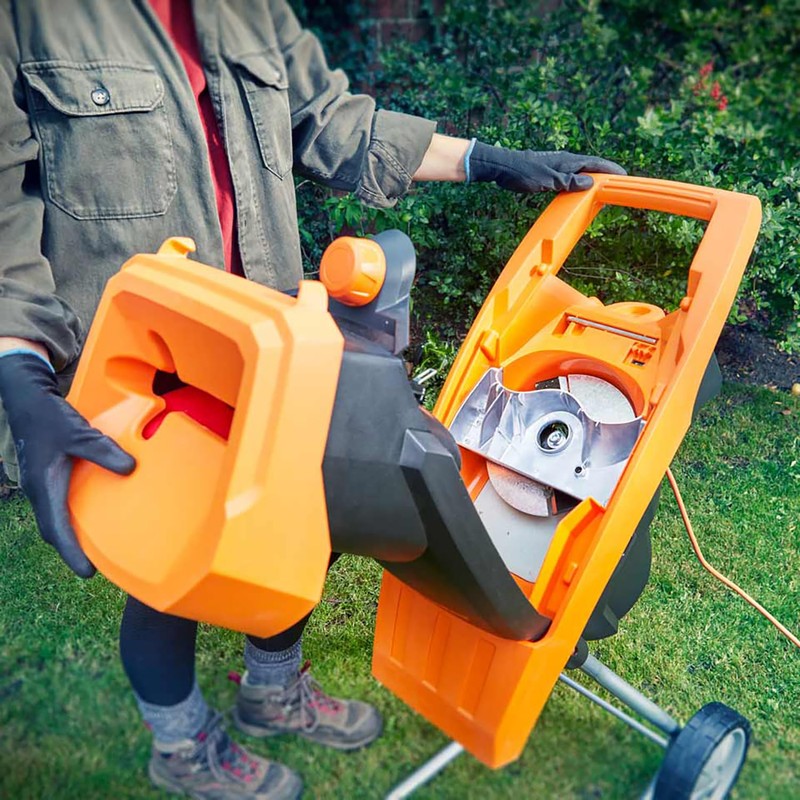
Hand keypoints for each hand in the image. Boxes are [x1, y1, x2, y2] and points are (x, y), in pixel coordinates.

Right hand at [0, 352, 135, 576]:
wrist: (27, 399)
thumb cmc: (49, 416)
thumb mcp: (79, 432)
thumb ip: (104, 451)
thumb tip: (130, 469)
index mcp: (44, 486)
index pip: (57, 529)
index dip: (72, 553)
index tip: (88, 573)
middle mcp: (39, 490)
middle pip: (54, 530)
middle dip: (72, 550)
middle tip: (95, 566)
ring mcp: (40, 484)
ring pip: (55, 518)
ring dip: (71, 534)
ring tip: (95, 546)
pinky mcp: (46, 475)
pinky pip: (58, 504)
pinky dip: (71, 516)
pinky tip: (90, 513)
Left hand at [468, 141, 625, 192]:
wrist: (501, 167)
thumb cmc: (522, 172)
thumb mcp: (547, 180)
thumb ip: (569, 181)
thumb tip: (590, 182)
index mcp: (568, 161)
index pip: (595, 164)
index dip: (610, 169)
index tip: (624, 174)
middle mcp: (565, 161)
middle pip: (590, 167)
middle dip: (604, 174)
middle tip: (617, 182)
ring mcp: (556, 166)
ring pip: (579, 172)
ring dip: (591, 179)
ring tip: (602, 188)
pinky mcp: (548, 172)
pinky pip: (569, 177)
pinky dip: (577, 183)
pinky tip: (576, 190)